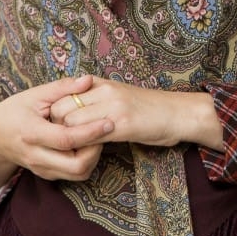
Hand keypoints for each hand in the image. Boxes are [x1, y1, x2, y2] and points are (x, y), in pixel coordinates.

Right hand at [0, 75, 112, 199]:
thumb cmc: (14, 111)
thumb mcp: (34, 94)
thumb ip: (62, 87)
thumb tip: (88, 80)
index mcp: (32, 133)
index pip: (66, 139)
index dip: (90, 132)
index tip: (109, 122)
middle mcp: (36, 155)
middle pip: (75, 165)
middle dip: (96, 150)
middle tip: (104, 130)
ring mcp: (41, 169)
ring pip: (77, 174)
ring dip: (94, 157)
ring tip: (96, 136)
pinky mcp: (46, 174)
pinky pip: (73, 175)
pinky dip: (86, 162)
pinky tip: (88, 144)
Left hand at [49, 76, 222, 150]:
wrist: (179, 113)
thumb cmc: (150, 108)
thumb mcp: (120, 95)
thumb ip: (97, 98)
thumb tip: (72, 110)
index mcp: (103, 83)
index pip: (62, 95)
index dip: (57, 113)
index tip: (61, 127)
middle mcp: (105, 91)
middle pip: (61, 108)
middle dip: (57, 127)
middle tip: (65, 140)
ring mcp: (113, 107)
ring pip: (71, 122)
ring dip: (69, 139)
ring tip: (76, 148)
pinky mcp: (122, 124)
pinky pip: (90, 136)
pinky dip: (84, 146)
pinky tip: (90, 152)